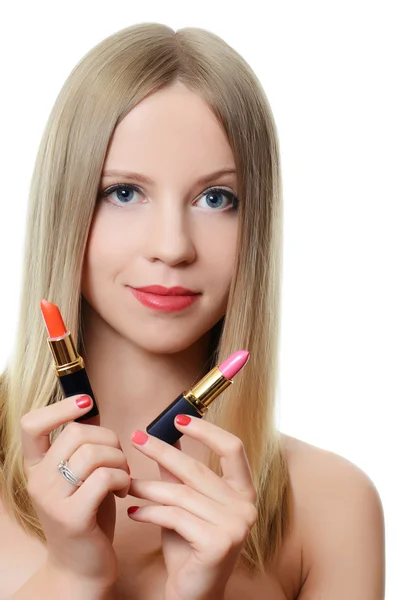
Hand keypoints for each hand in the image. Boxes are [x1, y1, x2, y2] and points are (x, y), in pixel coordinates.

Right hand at [20, 395, 129, 589]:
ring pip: (92, 453)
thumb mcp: (79, 474)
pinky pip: (104, 477)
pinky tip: (124, 489)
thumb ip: (80, 445)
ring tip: (123, 475)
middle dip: (108, 439)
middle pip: (75, 433)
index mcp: (36, 466)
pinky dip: (122, 478)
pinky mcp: (72, 517)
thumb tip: (89, 405)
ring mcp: (52, 500)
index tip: (87, 401)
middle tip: (119, 458)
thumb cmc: (87, 512)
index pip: (31, 424)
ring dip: (119, 459)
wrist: (82, 567)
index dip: (60, 406)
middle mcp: (37, 481)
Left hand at [127, 416, 257, 599]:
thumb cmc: (188, 547)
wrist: (192, 594)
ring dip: (148, 487)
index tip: (179, 418)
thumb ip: (178, 475)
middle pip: (198, 469)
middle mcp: (246, 506)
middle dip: (162, 451)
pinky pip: (175, 517)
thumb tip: (165, 438)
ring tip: (125, 483)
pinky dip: (149, 513)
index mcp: (244, 492)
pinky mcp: (218, 543)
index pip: (233, 448)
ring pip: (181, 494)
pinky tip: (132, 512)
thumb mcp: (184, 504)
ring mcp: (236, 525)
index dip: (207, 430)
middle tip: (136, 438)